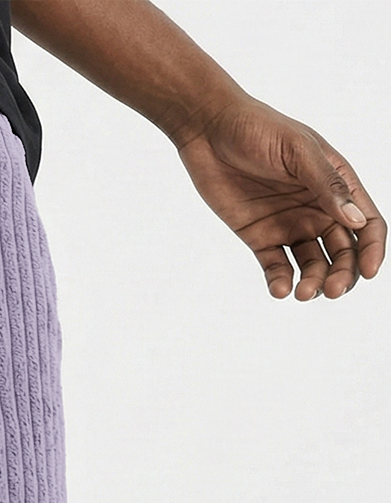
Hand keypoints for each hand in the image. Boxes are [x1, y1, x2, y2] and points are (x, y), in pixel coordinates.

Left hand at [174, 93, 384, 299]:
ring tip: (301, 293)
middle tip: (330, 290)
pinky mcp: (260, 237)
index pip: (365, 224)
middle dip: (342, 275)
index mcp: (336, 185)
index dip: (371, 250)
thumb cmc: (260, 129)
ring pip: (311, 265)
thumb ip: (327, 186)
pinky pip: (276, 267)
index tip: (369, 272)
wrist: (209, 131)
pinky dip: (280, 282)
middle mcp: (317, 209)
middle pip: (342, 253)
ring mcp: (289, 225)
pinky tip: (280, 288)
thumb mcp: (299, 152)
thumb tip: (355, 221)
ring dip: (312, 283)